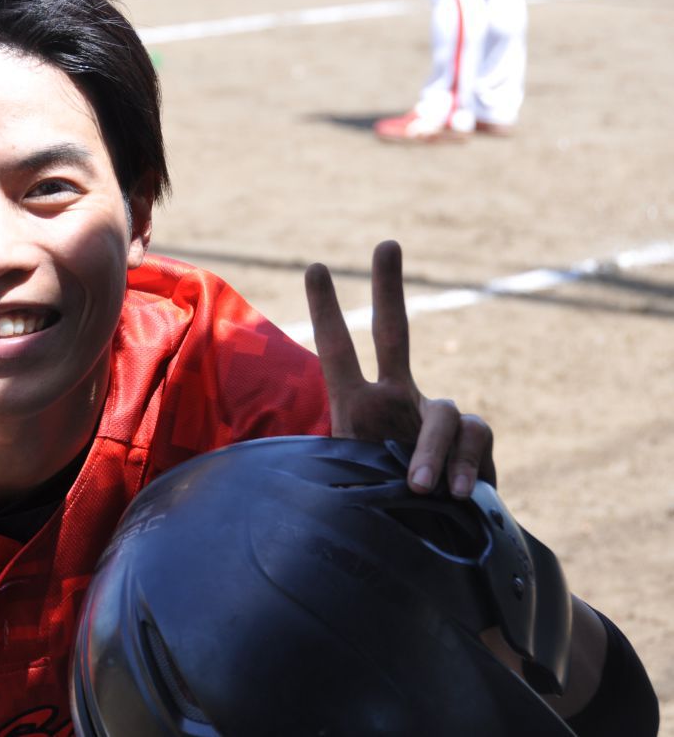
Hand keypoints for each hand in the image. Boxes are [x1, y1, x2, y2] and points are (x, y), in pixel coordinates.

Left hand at [304, 240, 493, 496]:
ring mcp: (436, 418)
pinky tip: (459, 495)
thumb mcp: (344, 498)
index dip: (327, 311)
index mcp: (358, 407)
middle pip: (395, 333)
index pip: (339, 352)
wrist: (423, 549)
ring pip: (444, 414)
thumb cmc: (374, 521)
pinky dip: (466, 465)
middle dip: (390, 288)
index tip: (316, 266)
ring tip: (421, 488)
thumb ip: (344, 483)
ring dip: (433, 451)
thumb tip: (342, 496)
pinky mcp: (473, 442)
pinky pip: (475, 438)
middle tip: (385, 243)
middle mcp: (397, 400)